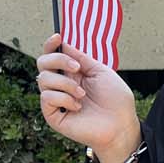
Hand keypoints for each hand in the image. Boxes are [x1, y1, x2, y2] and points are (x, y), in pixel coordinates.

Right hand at [35, 33, 139, 158]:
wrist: (121, 124)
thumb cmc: (115, 100)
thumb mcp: (100, 71)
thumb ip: (81, 58)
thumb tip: (64, 44)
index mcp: (72, 73)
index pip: (53, 55)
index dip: (51, 45)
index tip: (57, 37)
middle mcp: (61, 85)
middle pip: (42, 63)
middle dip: (58, 60)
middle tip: (77, 68)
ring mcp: (56, 100)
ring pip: (43, 79)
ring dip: (66, 83)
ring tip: (83, 94)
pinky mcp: (53, 115)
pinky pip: (46, 97)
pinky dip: (63, 98)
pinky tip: (78, 106)